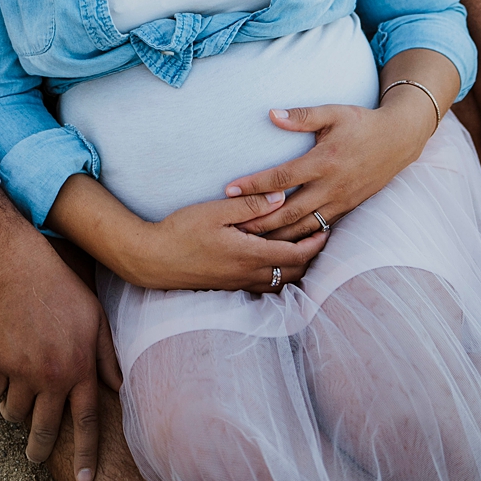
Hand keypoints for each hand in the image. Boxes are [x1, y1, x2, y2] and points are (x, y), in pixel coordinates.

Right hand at [0, 186, 119, 480]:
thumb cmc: (59, 286)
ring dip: (15, 410)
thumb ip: (107, 354)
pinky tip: (0, 372)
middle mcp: (53, 376)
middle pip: (45, 431)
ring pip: (14, 414)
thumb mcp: (94, 314)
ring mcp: (22, 372)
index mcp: (80, 367)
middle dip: (39, 448)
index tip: (87, 479)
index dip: (88, 454)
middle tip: (35, 454)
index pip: (88, 422)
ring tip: (17, 397)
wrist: (15, 265)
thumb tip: (119, 386)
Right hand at [46, 173, 325, 292]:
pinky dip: (279, 275)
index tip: (328, 228)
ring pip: (280, 281)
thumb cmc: (181, 231)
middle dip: (311, 256)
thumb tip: (282, 196)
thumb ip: (250, 205)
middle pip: (293, 271)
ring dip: (296, 267)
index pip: (295, 253)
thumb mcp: (215, 211)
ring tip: (305, 250)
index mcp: (249, 254)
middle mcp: (248, 273)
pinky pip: (264, 285)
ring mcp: (238, 282)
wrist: (153, 259)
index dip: (315, 244)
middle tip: (322, 237)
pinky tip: (276, 264)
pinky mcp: (228, 285)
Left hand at [225, 97, 434, 240]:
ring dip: (276, 236)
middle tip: (231, 227)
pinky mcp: (346, 210)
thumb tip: (271, 114)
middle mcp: (331, 187)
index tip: (229, 190)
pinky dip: (299, 239)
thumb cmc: (361, 123)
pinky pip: (319, 230)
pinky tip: (281, 245)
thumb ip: (302, 116)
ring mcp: (340, 202)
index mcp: (324, 161)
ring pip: (303, 228)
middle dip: (259, 222)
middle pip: (288, 212)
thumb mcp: (333, 112)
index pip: (282, 177)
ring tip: (249, 240)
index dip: (254, 185)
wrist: (398, 141)